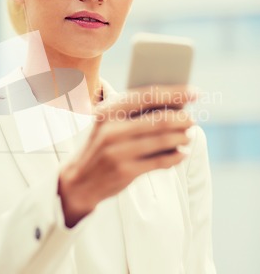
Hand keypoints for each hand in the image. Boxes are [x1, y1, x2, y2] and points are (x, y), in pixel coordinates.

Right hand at [58, 85, 195, 226]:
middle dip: (182, 119)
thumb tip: (172, 104)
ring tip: (188, 136)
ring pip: (162, 140)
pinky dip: (175, 157)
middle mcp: (111, 129)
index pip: (147, 95)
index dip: (175, 93)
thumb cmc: (100, 146)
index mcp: (108, 111)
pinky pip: (160, 162)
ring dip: (181, 137)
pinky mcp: (125, 171)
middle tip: (192, 119)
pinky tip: (181, 153)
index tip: (195, 92)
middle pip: (159, 119)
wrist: (78, 181)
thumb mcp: (107, 123)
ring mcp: (118, 151)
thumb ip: (132, 112)